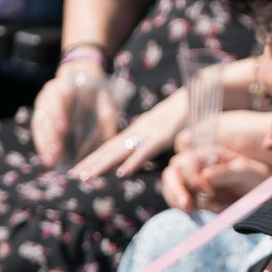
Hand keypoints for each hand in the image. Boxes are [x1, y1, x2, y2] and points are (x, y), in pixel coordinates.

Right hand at [32, 61, 107, 167]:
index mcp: (64, 85)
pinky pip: (38, 131)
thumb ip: (107, 115)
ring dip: (44, 145)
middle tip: (55, 155)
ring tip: (50, 162)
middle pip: (46, 116)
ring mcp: (43, 104)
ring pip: (39, 125)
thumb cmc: (96, 90)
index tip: (62, 130)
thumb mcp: (105, 98)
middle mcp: (49, 94)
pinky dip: (42, 145)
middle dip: (50, 137)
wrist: (82, 74)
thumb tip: (112, 138)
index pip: (58, 99)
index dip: (58, 114)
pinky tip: (48, 159)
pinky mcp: (42, 114)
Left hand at [68, 88, 187, 180]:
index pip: (110, 147)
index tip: (77, 172)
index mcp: (137, 131)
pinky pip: (145, 151)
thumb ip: (153, 144)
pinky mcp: (163, 135)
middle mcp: (138, 130)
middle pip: (109, 149)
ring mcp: (149, 132)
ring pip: (121, 150)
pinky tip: (121, 173)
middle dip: (89, 163)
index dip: (93, 159)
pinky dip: (132, 162)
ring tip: (86, 177)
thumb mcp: (165, 133)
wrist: (200, 94)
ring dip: (102, 164)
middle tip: (71, 176)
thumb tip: (144, 159)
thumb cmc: (185, 116)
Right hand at [161, 146, 271, 212]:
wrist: (256, 192)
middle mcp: (195, 165)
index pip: (188, 161)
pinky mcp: (191, 195)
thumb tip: (205, 175)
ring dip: (177, 201)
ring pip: (171, 187)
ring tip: (191, 212)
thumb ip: (226, 172)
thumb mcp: (244, 172)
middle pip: (173, 172)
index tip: (208, 193)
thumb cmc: (252, 177)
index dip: (193, 177)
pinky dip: (182, 208)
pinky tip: (194, 213)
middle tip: (187, 206)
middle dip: (176, 189)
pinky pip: (176, 200)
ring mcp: (191, 180)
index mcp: (207, 154)